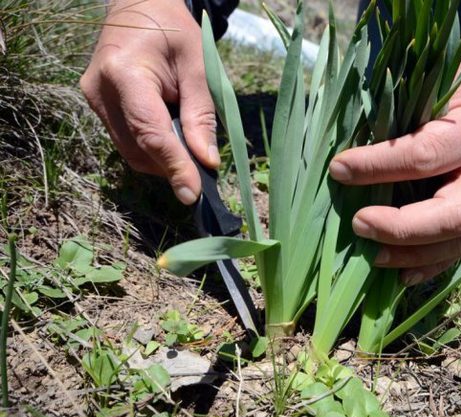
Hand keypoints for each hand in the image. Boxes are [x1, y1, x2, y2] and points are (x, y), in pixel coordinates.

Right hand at [80, 0, 218, 204]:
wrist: (139, 7)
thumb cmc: (174, 30)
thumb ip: (201, 115)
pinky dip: (153, 149)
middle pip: (138, 149)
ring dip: (163, 161)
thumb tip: (206, 161)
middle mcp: (100, 91)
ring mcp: (94, 101)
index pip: (150, 133)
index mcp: (124, 73)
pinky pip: (127, 140)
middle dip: (171, 167)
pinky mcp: (98, 107)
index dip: (174, 167)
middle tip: (204, 173)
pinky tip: (173, 139)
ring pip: (131, 151)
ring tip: (190, 151)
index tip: (192, 194)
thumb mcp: (199, 66)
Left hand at [329, 39, 460, 285]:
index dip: (379, 166)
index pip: (425, 155)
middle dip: (402, 228)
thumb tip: (345, 152)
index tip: (338, 169)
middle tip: (358, 224)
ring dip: (412, 255)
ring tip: (372, 257)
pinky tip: (399, 274)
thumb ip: (396, 114)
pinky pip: (458, 249)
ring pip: (458, 241)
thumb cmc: (454, 85)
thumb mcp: (429, 84)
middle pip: (454, 216)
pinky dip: (428, 266)